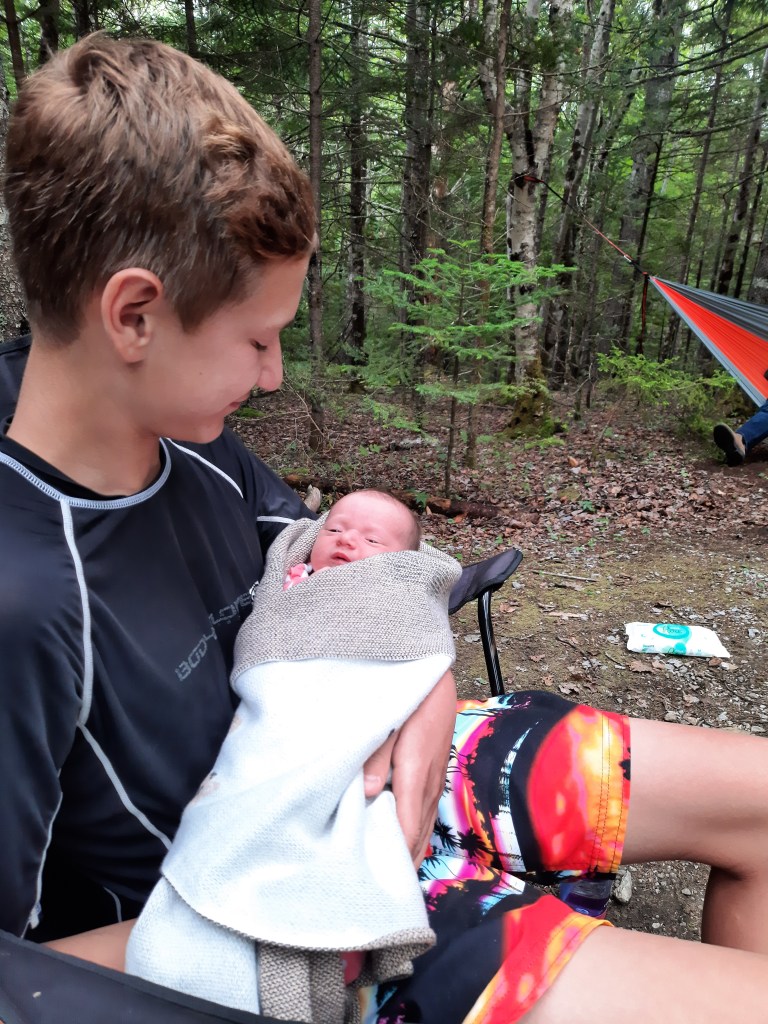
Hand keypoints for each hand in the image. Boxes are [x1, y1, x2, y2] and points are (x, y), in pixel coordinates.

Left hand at [364, 670, 456, 864]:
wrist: (435, 677)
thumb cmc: (409, 697)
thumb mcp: (388, 721)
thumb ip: (376, 756)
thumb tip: (369, 792)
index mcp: (415, 773)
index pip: (407, 827)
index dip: (395, 857)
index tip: (378, 881)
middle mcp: (428, 782)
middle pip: (418, 834)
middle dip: (402, 864)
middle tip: (382, 893)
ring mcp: (434, 778)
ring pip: (425, 825)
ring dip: (411, 851)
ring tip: (396, 879)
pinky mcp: (434, 772)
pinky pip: (427, 812)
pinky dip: (418, 834)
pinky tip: (410, 843)